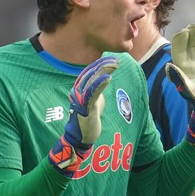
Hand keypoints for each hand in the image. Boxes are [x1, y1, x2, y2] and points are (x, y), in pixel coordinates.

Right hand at [49, 56, 117, 174]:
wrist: (82, 136)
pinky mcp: (85, 108)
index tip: (113, 59)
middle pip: (90, 73)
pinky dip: (99, 84)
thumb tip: (105, 79)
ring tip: (114, 65)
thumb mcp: (94, 100)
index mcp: (79, 88)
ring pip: (91, 80)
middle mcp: (77, 91)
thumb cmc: (88, 118)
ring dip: (103, 71)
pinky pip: (92, 93)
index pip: (90, 71)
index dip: (101, 64)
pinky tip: (108, 77)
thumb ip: (97, 89)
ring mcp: (80, 99)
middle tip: (116, 60)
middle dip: (104, 64)